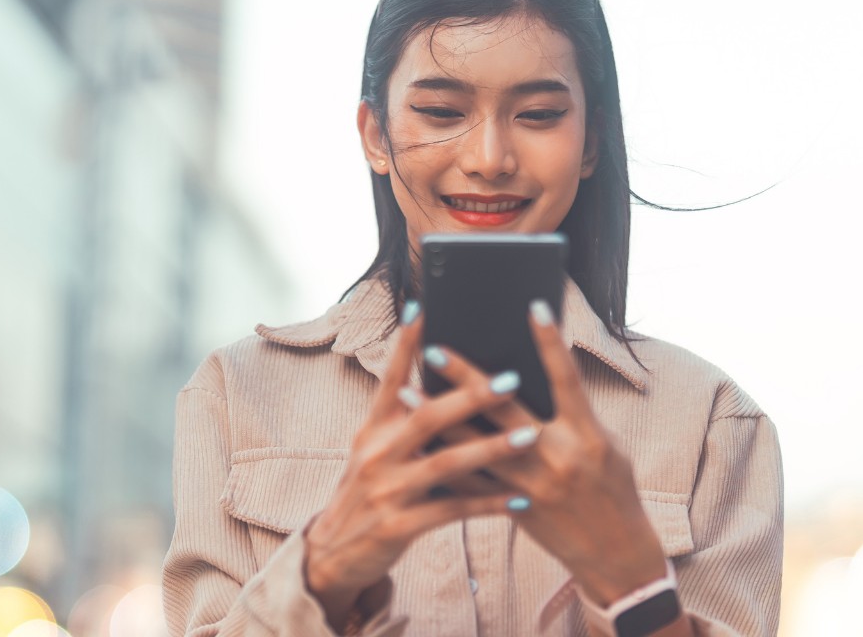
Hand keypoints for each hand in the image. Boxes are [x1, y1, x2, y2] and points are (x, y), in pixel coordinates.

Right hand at [302, 308, 534, 629]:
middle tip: (512, 378)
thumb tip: (444, 384)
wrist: (334, 554)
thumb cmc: (367, 493)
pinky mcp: (399, 525)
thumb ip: (404, 421)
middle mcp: (378, 454)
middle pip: (427, 416)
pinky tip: (518, 500)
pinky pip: (452, 510)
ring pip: (446, 463)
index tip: (424, 309)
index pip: (391, 379)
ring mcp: (387, 490)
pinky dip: (487, 504)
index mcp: (373, 430)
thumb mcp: (374, 451)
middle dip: (471, 396)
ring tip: (529, 437)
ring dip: (492, 449)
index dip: (406, 344)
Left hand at [421, 300, 670, 607]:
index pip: (566, 378)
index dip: (551, 341)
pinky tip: (417, 441)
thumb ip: (572, 414)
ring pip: (475, 447)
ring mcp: (530, 485)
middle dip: (466, 378)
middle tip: (433, 350)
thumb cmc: (613, 488)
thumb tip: (535, 378)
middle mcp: (556, 457)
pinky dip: (444, 460)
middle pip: (504, 409)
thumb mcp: (606, 444)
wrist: (614, 552)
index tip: (533, 306)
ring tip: (406, 393)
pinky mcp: (513, 508)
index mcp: (586, 434)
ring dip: (438, 419)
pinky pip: (470, 483)